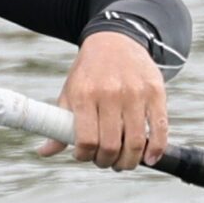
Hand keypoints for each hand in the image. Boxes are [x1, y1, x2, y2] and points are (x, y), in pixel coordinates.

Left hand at [37, 30, 168, 170]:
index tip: (84, 155)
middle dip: (107, 162)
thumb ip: (58, 124)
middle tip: (106, 162)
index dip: (84, 155)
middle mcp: (111, 93)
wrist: (115, 40)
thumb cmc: (89, 73)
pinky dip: (156, 149)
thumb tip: (43, 152)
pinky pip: (160, 128)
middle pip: (111, 144)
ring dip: (129, 161)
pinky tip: (149, 158)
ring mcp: (135, 93)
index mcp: (85, 94)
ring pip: (136, 141)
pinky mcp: (156, 92)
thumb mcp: (69, 93)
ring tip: (123, 162)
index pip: (86, 139)